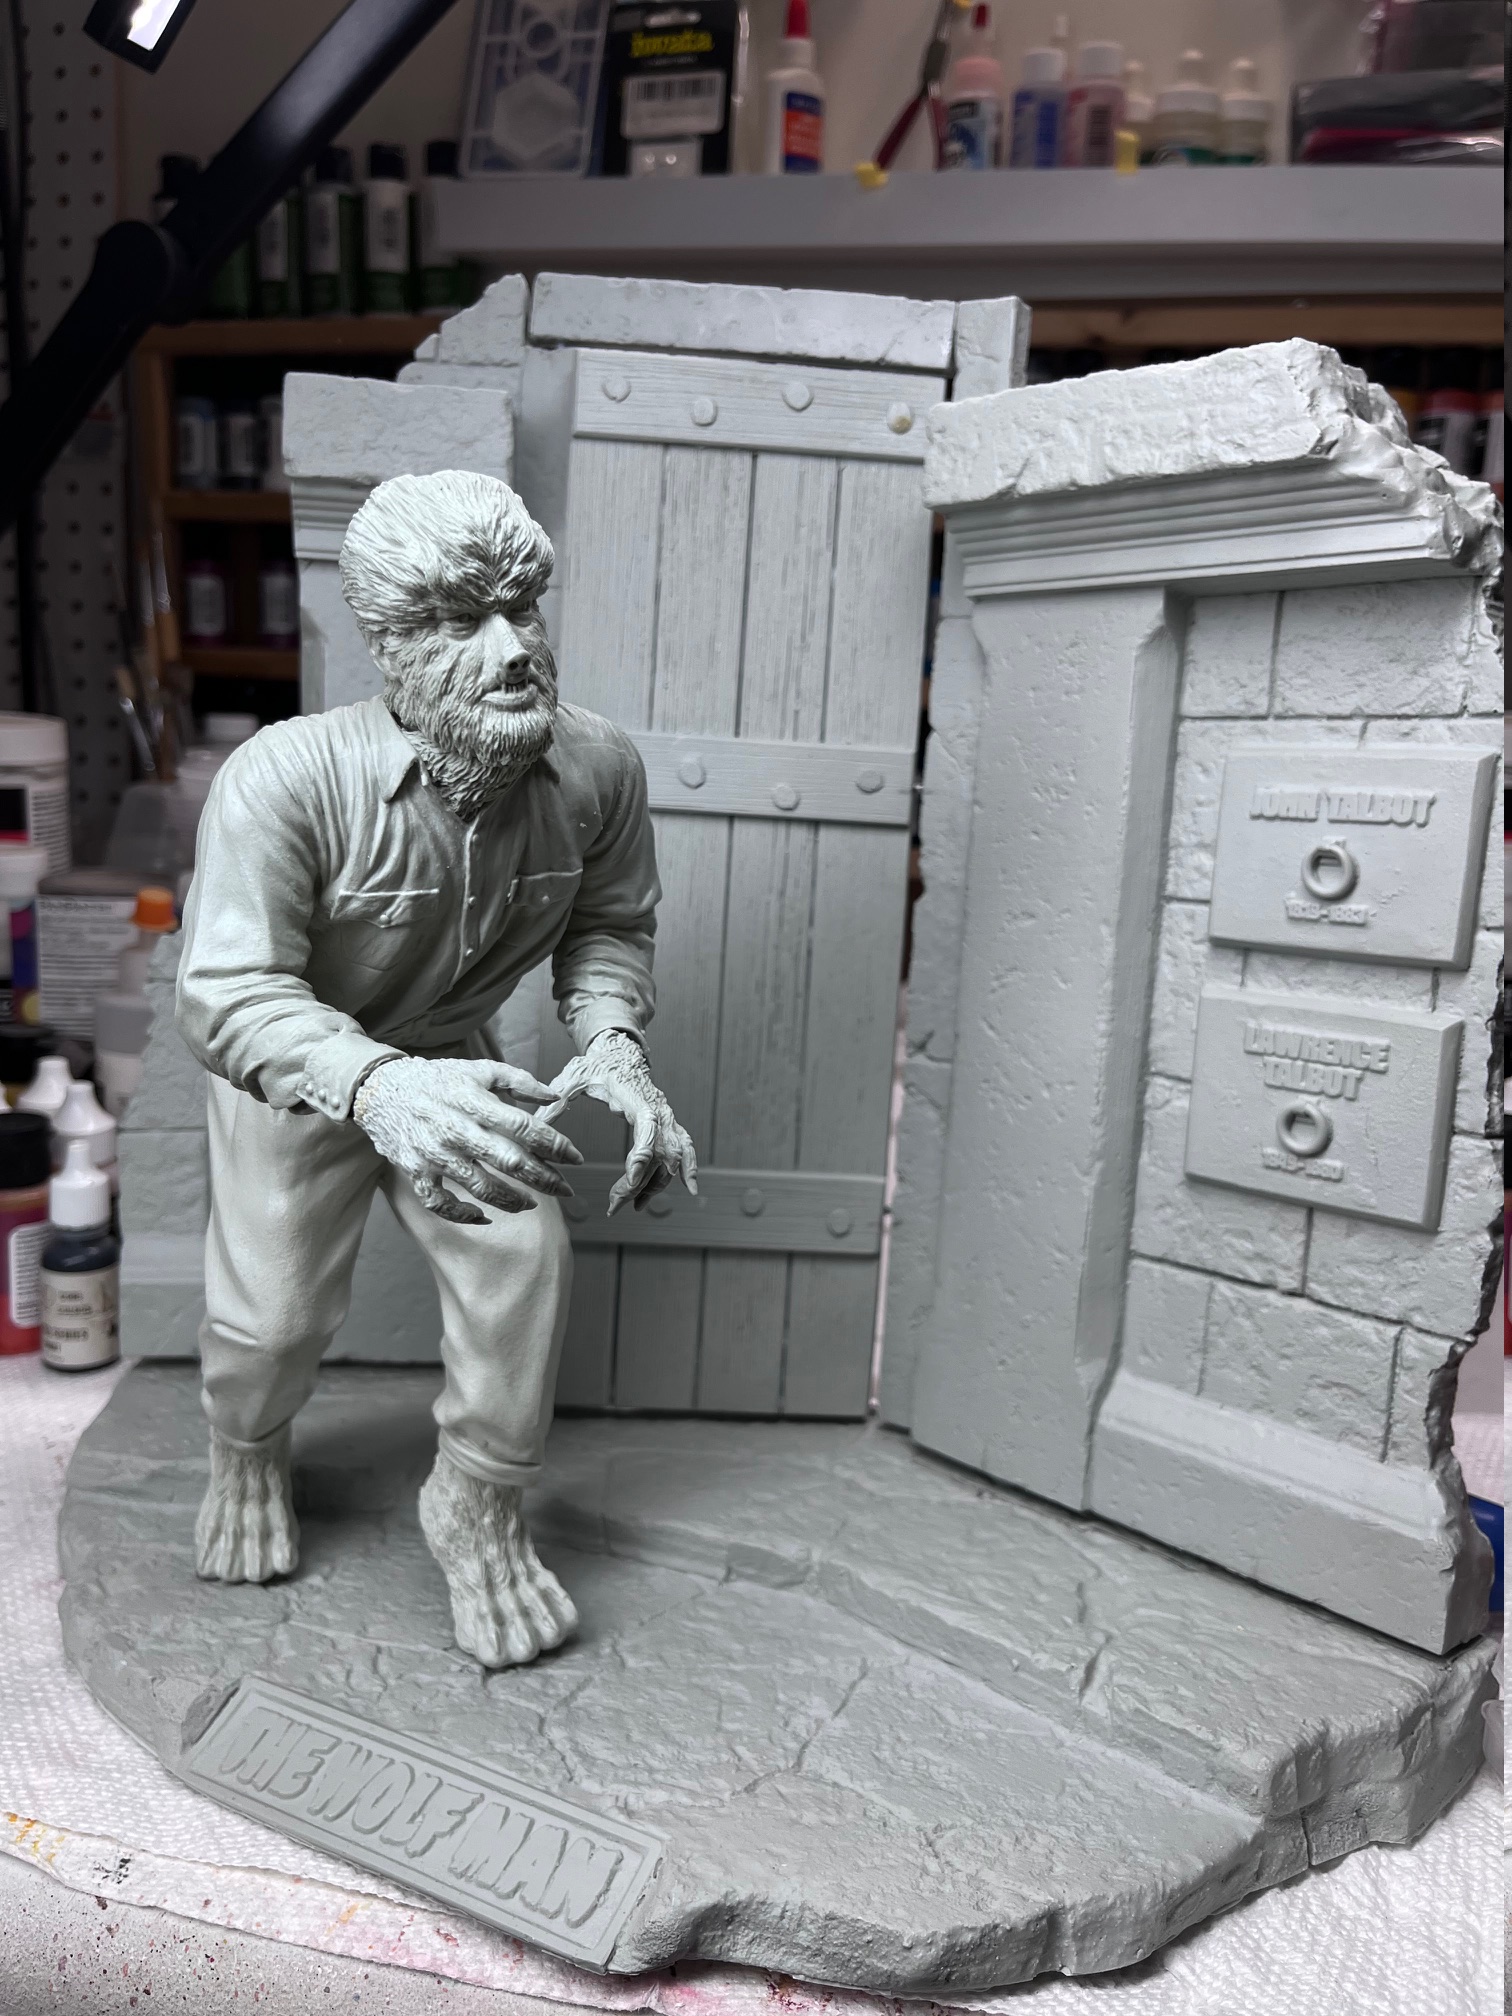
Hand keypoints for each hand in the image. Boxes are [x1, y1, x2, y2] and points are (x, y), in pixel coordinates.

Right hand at [353, 1056, 583, 1226]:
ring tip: (530, 1203)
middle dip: (543, 1179)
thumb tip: (555, 1098)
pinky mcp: (415, 1172)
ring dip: (511, 1200)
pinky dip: (462, 1214)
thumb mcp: (478, 1071)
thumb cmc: (437, 1080)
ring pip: (480, 1186)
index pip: (523, 1126)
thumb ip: (518, 1081)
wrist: (380, 1090)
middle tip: (566, 1190)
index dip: (554, 1144)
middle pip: (508, 1161)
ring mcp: (434, 1154)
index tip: (575, 1158)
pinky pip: (440, 1203)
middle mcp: (456, 1129)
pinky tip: (484, 1215)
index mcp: (474, 1101)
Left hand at [540, 1030, 697, 1216]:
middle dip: (641, 1183)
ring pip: (674, 1156)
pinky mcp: (667, 1122)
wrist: (620, 1050)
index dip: (642, 1157)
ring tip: (636, 1206)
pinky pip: (685, 1147)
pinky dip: (689, 1167)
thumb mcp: (572, 1077)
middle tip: (615, 1204)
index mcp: (636, 1098)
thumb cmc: (595, 1064)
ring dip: (658, 1184)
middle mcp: (658, 1109)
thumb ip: (554, 1101)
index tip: (630, 1182)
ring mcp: (666, 1116)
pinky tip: (688, 1188)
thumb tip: (533, 1125)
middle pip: (661, 1153)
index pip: (647, 1130)